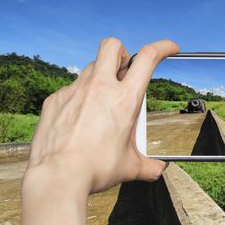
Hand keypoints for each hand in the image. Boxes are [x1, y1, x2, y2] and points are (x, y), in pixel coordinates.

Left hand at [24, 38, 178, 195]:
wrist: (58, 177)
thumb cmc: (95, 170)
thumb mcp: (130, 167)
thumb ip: (148, 165)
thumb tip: (158, 169)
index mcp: (125, 99)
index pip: (148, 58)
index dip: (162, 47)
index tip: (169, 48)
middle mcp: (100, 88)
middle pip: (113, 46)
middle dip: (123, 53)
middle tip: (125, 72)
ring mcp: (74, 91)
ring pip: (91, 67)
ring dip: (101, 76)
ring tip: (102, 103)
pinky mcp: (55, 100)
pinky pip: (71, 89)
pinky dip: (80, 98)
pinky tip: (80, 119)